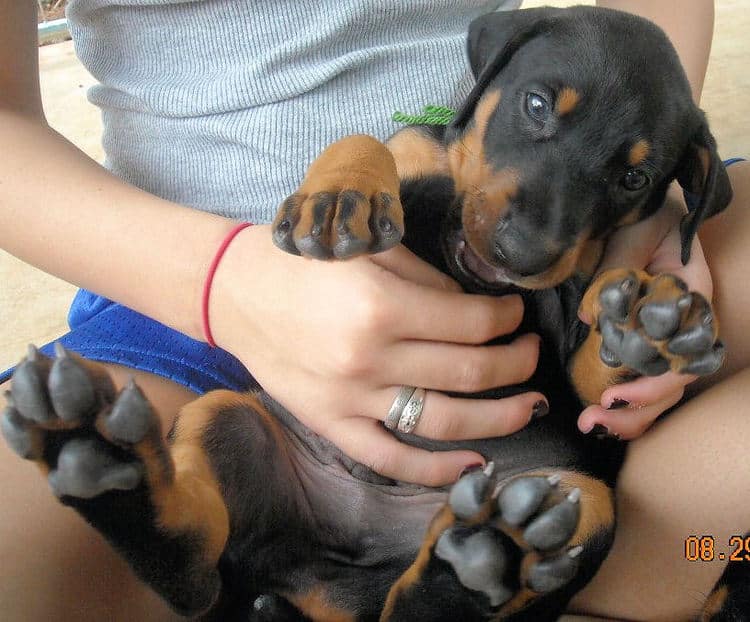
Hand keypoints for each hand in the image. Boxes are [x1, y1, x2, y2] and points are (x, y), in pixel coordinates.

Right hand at [210, 224, 544, 486]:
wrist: (231, 292)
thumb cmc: (298, 262)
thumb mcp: (367, 250)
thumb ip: (426, 281)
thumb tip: (474, 311)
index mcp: (381, 306)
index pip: (472, 323)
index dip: (507, 318)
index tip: (515, 313)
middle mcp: (370, 359)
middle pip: (469, 373)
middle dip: (516, 363)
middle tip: (531, 352)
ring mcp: (350, 400)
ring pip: (444, 421)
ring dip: (499, 417)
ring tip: (530, 404)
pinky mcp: (331, 425)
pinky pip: (391, 459)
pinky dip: (436, 468)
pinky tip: (475, 462)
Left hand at [577, 187, 712, 438]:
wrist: (638, 203)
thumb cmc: (644, 211)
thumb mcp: (637, 227)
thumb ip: (619, 265)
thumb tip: (590, 316)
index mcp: (690, 298)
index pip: (683, 355)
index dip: (654, 384)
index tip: (614, 397)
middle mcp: (680, 324)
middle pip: (672, 383)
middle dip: (636, 410)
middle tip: (593, 421)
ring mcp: (660, 335)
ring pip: (659, 388)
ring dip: (629, 415)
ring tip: (590, 426)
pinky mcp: (638, 339)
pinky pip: (640, 377)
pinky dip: (624, 402)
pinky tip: (598, 416)